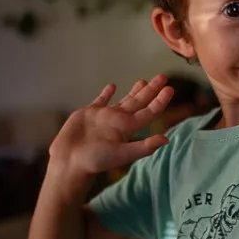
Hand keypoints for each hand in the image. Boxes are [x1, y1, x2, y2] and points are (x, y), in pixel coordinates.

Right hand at [49, 75, 173, 174]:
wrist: (69, 162)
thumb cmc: (95, 160)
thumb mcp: (122, 153)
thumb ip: (144, 147)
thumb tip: (166, 140)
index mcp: (128, 127)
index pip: (149, 112)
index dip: (160, 100)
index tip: (170, 88)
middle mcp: (119, 120)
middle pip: (140, 102)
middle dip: (151, 90)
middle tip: (162, 77)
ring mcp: (105, 116)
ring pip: (124, 100)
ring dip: (134, 91)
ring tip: (143, 81)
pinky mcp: (89, 114)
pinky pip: (100, 101)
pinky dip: (106, 93)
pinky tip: (112, 86)